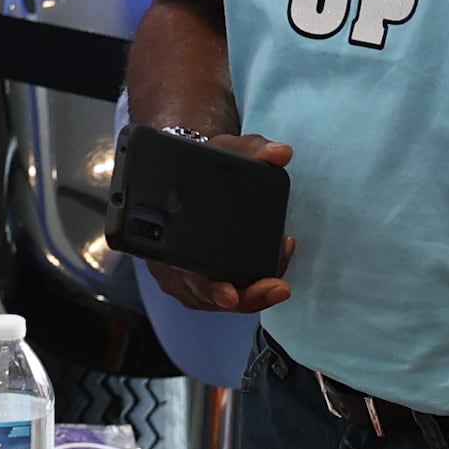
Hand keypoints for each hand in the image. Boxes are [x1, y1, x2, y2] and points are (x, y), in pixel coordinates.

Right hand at [141, 131, 293, 311]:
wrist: (184, 169)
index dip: (209, 288)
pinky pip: (219, 293)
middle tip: (277, 289)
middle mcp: (171, 262)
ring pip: (215, 299)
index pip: (185, 272)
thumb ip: (252, 148)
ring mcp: (182, 275)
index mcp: (166, 236)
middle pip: (207, 296)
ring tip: (278, 283)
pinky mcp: (196, 277)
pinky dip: (245, 289)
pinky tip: (268, 276)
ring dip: (250, 295)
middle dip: (245, 296)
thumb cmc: (201, 162)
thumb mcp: (225, 149)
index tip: (230, 295)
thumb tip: (281, 153)